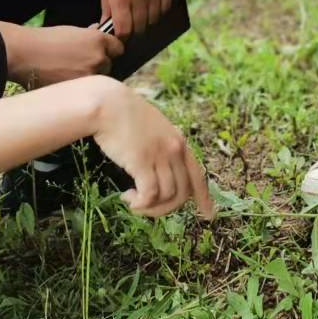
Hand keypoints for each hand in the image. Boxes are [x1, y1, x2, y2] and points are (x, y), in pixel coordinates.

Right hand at [13, 24, 123, 87]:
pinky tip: (66, 82)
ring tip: (71, 74)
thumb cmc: (45, 40)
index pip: (119, 49)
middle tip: (81, 65)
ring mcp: (89, 76)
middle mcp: (99, 58)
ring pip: (98, 80)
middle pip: (109, 66)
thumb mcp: (73, 31)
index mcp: (99, 40)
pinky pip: (86, 91)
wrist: (24, 55)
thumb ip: (90, 35)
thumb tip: (98, 33)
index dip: (110, 50)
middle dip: (99, 65)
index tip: (103, 53)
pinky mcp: (79, 91)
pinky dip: (79, 89)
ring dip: (89, 78)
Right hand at [92, 82, 213, 218]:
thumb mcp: (153, 130)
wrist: (109, 104)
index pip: (198, 175)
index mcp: (180, 142)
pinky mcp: (143, 162)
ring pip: (167, 197)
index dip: (204, 197)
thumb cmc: (125, 118)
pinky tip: (127, 198)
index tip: (208, 214)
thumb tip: (160, 175)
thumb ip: (162, 148)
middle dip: (165, 208)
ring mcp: (161, 155)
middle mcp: (175, 149)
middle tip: (145, 207)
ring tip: (132, 200)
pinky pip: (149, 195)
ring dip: (149, 207)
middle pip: (182, 193)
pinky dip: (140, 204)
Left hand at [96, 0, 173, 38]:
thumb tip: (107, 23)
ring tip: (138, 14)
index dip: (120, 37)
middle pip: (139, 28)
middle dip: (132, 31)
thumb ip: (106, 2)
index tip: (118, 36)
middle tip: (128, 26)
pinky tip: (150, 5)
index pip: (123, 31)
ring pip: (153, 20)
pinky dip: (158, 11)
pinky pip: (165, 8)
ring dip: (145, 21)